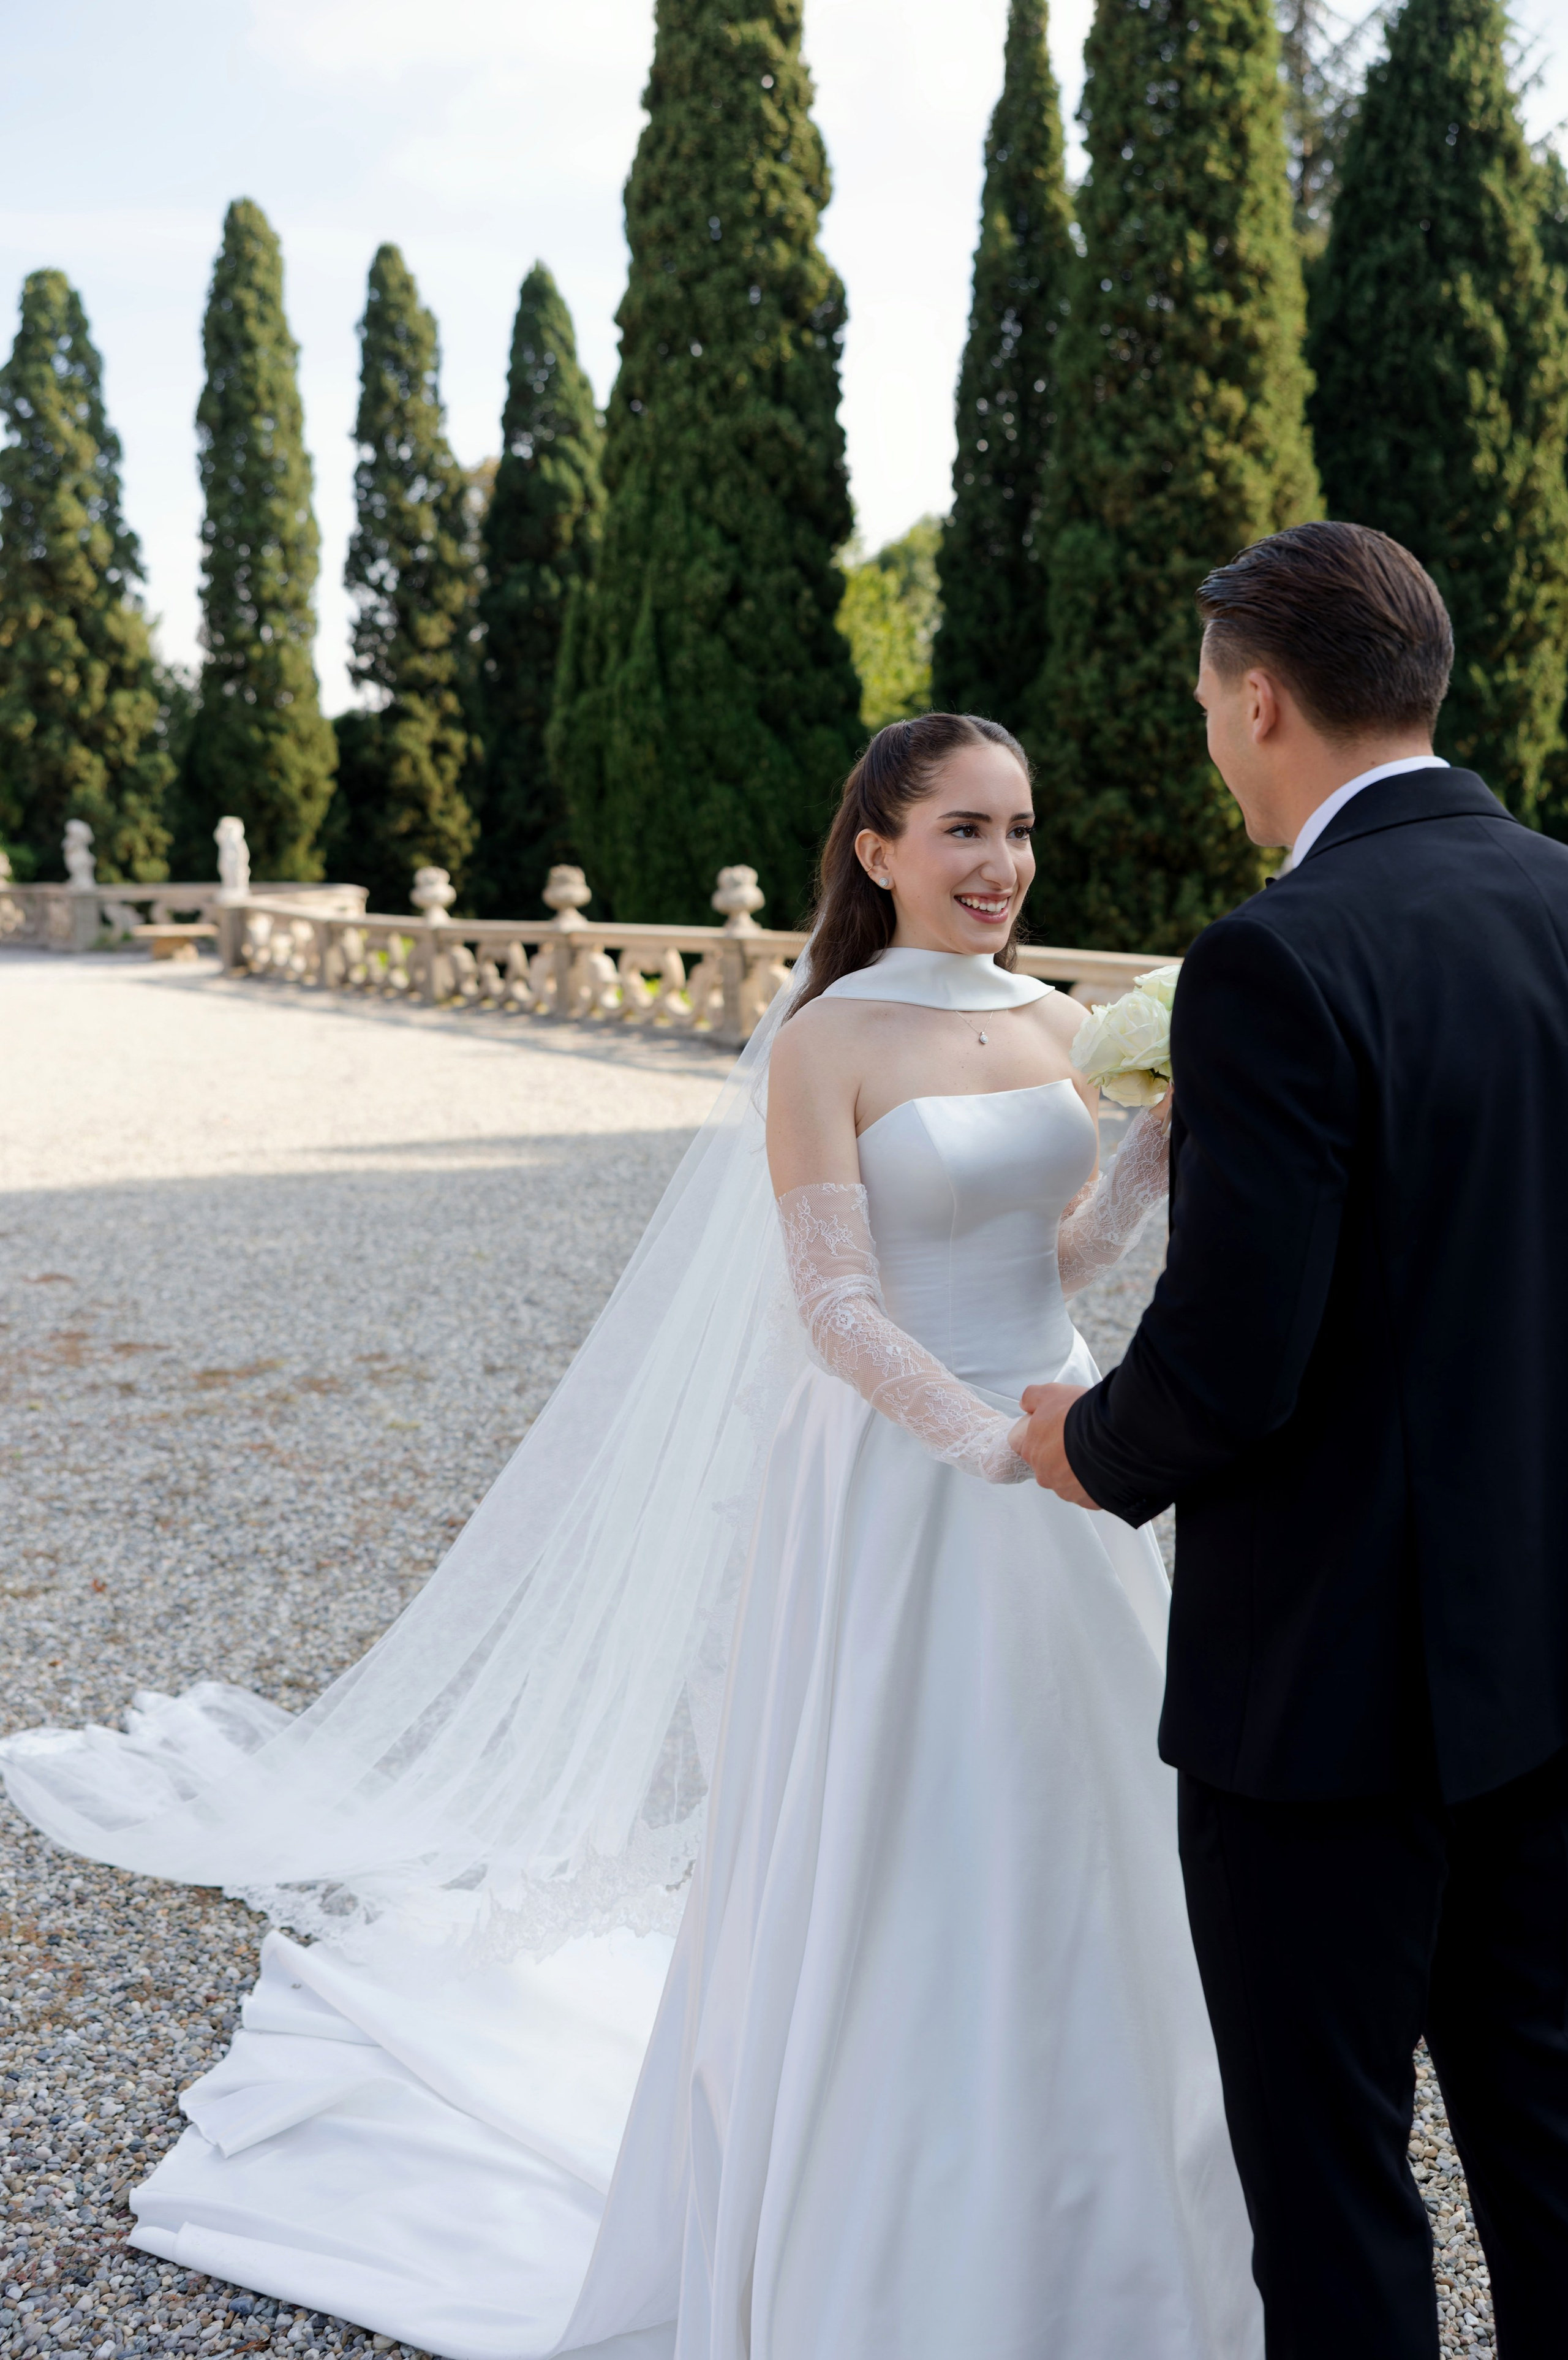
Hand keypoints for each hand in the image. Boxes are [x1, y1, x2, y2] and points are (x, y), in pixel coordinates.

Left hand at [1013, 1382, 1098, 1507]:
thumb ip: (1031, 1398)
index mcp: (1031, 1451)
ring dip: (1078, 1470)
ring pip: (1069, 1481)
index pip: (1030, 1448)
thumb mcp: (1050, 1393)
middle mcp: (1045, 1475)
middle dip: (1061, 1455)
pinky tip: (1105, 1467)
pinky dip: (1095, 1482)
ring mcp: (1066, 1490)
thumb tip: (1025, 1404)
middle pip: (1049, 1466)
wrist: (1111, 1433)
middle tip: (1079, 1439)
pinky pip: (1089, 1492)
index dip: (1044, 1438)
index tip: (1058, 1431)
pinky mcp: (1087, 1500)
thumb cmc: (1078, 1415)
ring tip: (1095, 1452)